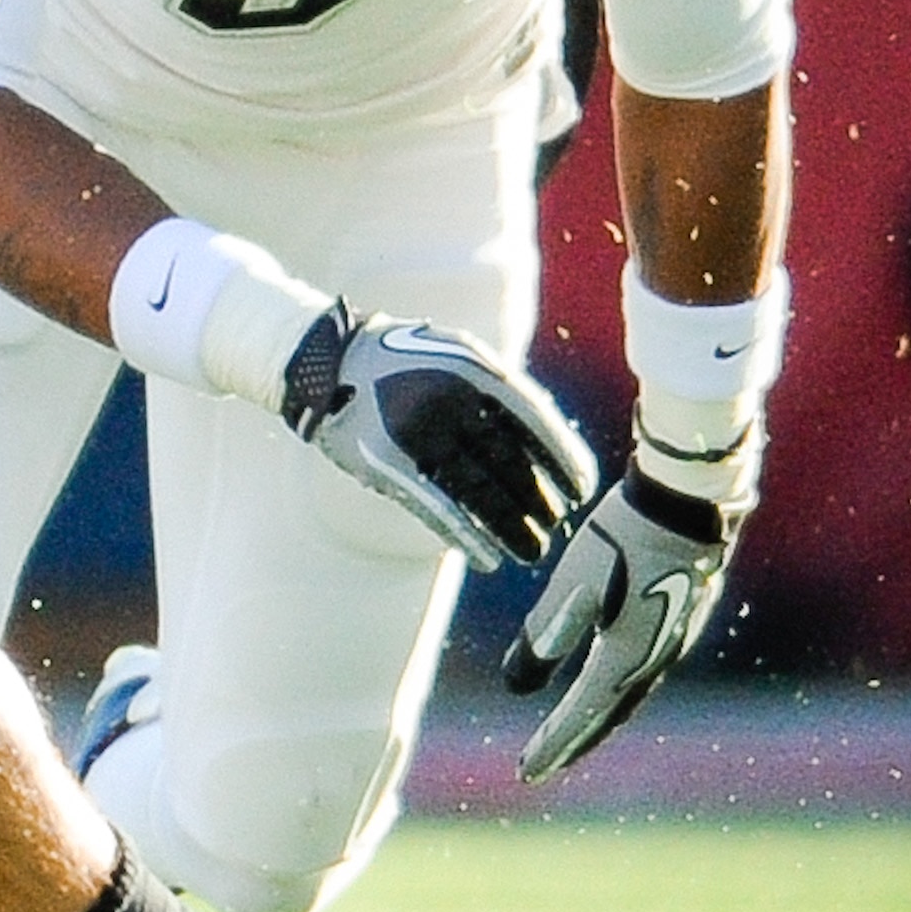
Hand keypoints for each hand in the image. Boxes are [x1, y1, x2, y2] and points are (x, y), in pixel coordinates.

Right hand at [283, 310, 595, 571]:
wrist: (328, 361)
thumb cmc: (401, 359)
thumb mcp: (452, 355)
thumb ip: (495, 392)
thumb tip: (547, 446)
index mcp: (471, 368)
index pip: (533, 420)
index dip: (561, 458)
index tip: (582, 489)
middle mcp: (447, 400)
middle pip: (508, 461)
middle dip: (538, 499)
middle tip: (556, 524)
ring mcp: (415, 433)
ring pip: (477, 492)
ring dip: (509, 526)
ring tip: (531, 550)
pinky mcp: (386, 464)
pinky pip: (436, 509)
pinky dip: (466, 536)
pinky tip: (488, 557)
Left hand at [504, 463, 744, 780]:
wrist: (688, 501)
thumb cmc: (626, 536)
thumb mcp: (574, 584)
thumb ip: (544, 635)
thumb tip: (516, 685)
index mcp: (626, 658)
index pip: (579, 714)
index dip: (551, 744)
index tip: (525, 772)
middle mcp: (653, 660)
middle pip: (606, 716)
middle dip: (572, 741)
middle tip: (541, 766)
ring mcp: (671, 641)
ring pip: (627, 695)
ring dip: (596, 718)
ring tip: (570, 733)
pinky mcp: (678, 619)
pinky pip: (641, 672)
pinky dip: (616, 690)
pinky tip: (607, 681)